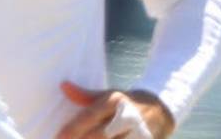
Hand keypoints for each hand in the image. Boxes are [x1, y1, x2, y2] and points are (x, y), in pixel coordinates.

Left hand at [57, 81, 174, 138]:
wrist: (162, 109)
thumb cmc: (126, 103)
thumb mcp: (108, 95)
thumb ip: (84, 96)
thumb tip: (63, 86)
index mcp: (115, 101)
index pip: (89, 117)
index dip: (72, 130)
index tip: (58, 138)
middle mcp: (128, 117)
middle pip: (101, 135)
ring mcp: (139, 133)